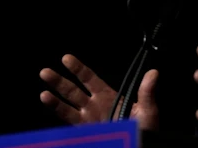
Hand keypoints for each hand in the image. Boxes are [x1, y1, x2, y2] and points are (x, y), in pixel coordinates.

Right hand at [39, 54, 159, 130]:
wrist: (137, 144)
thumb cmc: (145, 129)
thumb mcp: (147, 109)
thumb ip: (146, 91)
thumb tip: (154, 72)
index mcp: (107, 96)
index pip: (89, 79)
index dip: (78, 68)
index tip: (66, 58)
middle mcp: (94, 106)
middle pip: (73, 90)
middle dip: (59, 81)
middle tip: (45, 71)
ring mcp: (88, 120)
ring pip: (67, 105)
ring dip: (55, 97)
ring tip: (43, 90)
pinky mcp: (85, 132)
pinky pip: (69, 122)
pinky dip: (58, 112)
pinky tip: (48, 103)